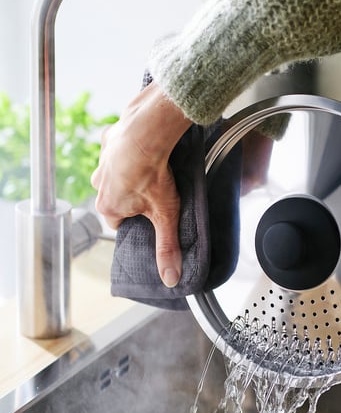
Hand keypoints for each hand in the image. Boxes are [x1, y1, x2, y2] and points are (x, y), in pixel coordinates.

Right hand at [91, 82, 191, 286]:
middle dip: (133, 198)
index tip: (150, 216)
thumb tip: (170, 279)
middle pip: (116, 199)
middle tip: (154, 193)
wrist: (146, 133)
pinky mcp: (109, 140)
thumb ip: (167, 247)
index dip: (136, 222)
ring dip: (130, 174)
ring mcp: (101, 162)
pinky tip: (147, 150)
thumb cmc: (153, 176)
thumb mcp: (164, 216)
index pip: (119, 224)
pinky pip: (119, 150)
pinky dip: (131, 151)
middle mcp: (98, 185)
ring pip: (116, 175)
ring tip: (152, 171)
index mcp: (107, 207)